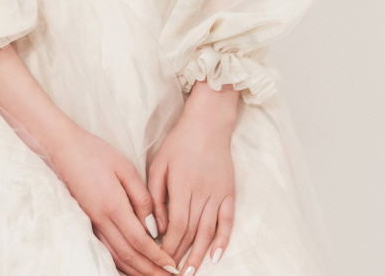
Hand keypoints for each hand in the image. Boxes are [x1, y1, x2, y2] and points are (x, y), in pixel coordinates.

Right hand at [48, 125, 179, 275]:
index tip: (172, 265)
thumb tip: (153, 226)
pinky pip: (106, 250)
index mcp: (113, 205)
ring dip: (136, 270)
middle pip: (128, 256)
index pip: (139, 241)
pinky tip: (131, 266)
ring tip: (153, 275)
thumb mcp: (125, 168)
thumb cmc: (96, 153)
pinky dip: (121, 263)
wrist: (65, 148)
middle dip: (149, 270)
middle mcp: (102, 220)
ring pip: (116, 257)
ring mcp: (93, 223)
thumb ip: (142, 197)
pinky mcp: (88, 221)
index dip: (157, 256)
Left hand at [147, 83, 237, 273]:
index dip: (169, 246)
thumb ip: (155, 194)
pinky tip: (215, 256)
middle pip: (191, 232)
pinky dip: (222, 239)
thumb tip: (156, 225)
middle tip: (172, 273)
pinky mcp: (229, 192)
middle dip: (181, 255)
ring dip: (199, 254)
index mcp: (182, 185)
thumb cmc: (179, 142)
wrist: (208, 123)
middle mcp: (201, 192)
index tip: (160, 259)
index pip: (176, 225)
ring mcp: (217, 193)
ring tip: (190, 272)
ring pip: (208, 231)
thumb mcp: (159, 163)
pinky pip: (228, 220)